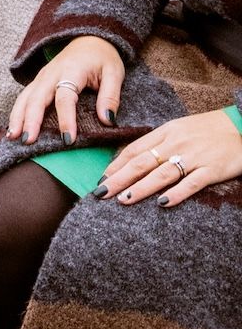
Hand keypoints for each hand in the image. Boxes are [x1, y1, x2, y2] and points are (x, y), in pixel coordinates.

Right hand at [8, 34, 124, 143]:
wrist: (89, 39)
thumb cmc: (103, 58)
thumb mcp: (114, 73)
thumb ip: (111, 97)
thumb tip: (107, 120)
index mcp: (71, 71)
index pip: (65, 97)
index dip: (66, 119)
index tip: (68, 140)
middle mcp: (52, 74)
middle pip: (37, 97)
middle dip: (31, 119)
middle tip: (28, 140)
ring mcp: (42, 77)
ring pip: (25, 97)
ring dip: (18, 116)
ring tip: (13, 136)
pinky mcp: (39, 81)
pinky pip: (25, 97)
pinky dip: (17, 112)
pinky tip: (13, 128)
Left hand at [100, 107, 241, 208]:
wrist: (240, 126)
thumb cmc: (208, 129)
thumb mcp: (179, 128)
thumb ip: (159, 142)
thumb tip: (135, 158)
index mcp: (165, 132)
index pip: (134, 150)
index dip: (116, 165)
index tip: (101, 178)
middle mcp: (175, 143)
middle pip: (141, 162)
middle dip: (119, 178)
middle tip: (101, 193)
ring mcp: (193, 156)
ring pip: (161, 174)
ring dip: (141, 188)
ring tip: (124, 199)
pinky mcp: (211, 169)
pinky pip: (191, 183)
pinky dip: (176, 193)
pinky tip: (162, 203)